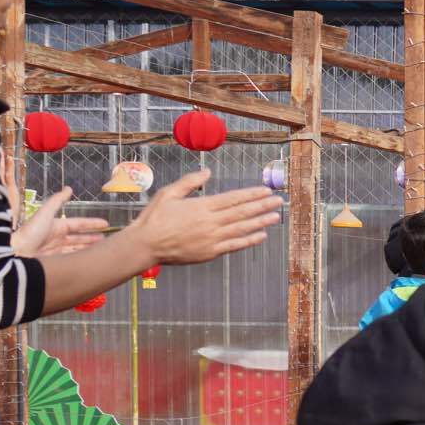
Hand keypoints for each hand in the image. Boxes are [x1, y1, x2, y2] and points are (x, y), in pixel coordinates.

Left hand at [16, 187, 108, 256]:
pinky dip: (81, 257)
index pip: (78, 224)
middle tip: (107, 239)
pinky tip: (89, 259)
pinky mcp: (56, 261)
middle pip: (79, 237)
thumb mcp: (45, 213)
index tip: (105, 224)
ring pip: (77, 248)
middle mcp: (58, 238)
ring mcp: (57, 250)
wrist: (17, 252)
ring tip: (101, 249)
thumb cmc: (31, 232)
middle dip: (92, 237)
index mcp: (57, 226)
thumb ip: (57, 201)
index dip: (92, 223)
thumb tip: (69, 188)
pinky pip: (72, 258)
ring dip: (89, 248)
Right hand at [127, 170, 282, 267]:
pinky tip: (261, 235)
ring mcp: (212, 238)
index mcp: (201, 206)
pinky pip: (234, 245)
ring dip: (260, 222)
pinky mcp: (210, 252)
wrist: (145, 244)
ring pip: (242, 228)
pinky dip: (249, 240)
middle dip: (262, 206)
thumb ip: (189, 182)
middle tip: (279, 201)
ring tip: (275, 216)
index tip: (265, 190)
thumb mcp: (168, 193)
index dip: (251, 194)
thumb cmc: (155, 218)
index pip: (233, 198)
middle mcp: (210, 222)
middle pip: (242, 212)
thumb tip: (207, 171)